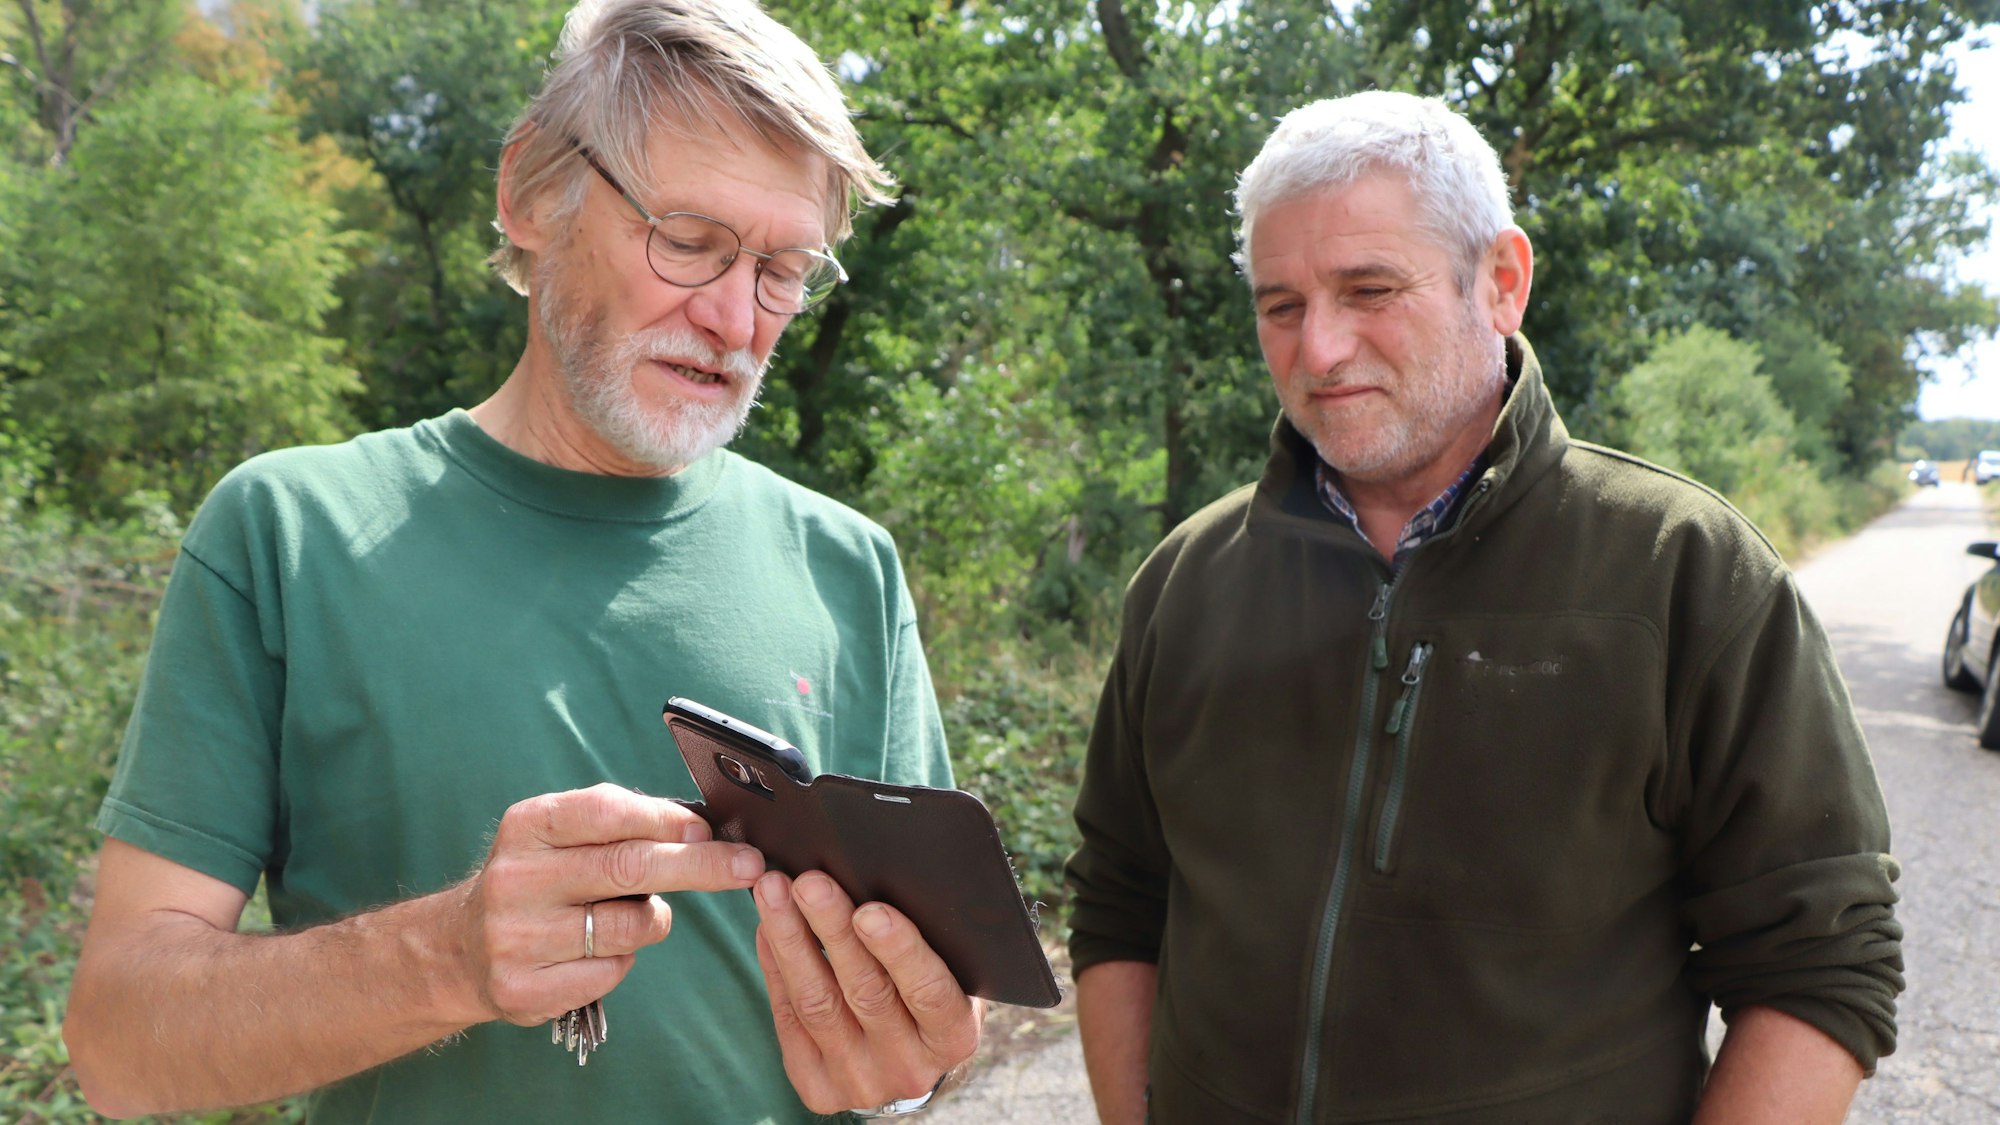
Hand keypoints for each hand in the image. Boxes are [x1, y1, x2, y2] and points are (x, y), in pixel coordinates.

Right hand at [457, 783, 764, 1025]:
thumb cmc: (538, 878)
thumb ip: (621, 823)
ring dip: (653, 919)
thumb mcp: (560, 833)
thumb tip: (701, 826)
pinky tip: (594, 950)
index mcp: (528, 826)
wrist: (457, 949)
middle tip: (749, 866)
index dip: (666, 820)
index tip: (710, 828)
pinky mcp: (524, 990)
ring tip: (628, 913)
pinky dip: (622, 959)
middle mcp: (515, 878)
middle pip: (630, 868)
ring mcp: (516, 938)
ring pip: (631, 926)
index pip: (607, 812)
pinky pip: (612, 971)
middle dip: (702, 865)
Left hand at [753, 870, 982, 1113]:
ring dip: (791, 941)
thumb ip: (928, 941)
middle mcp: (909, 1068)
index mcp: (953, 1037)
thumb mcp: (951, 971)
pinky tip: (768, 927)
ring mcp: (860, 1082)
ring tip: (773, 894)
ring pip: (818, 1005)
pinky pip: (789, 1020)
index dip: (899, 950)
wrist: (908, 1057)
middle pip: (866, 992)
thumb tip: (876, 877)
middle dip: (832, 930)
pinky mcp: (818, 1088)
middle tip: (808, 884)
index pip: (928, 992)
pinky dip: (776, 967)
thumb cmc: (929, 993)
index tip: (869, 910)